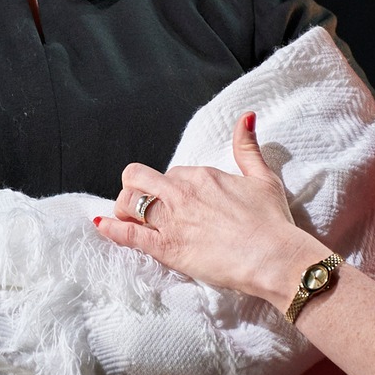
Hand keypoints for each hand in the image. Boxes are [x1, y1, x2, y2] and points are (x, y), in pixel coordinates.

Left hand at [98, 113, 323, 302]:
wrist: (274, 257)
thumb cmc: (272, 222)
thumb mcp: (263, 177)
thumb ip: (247, 147)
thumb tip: (245, 117)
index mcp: (201, 175)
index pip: (171, 172)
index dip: (171, 186)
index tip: (178, 200)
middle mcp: (181, 192)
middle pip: (137, 179)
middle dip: (135, 188)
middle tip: (142, 204)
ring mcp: (171, 220)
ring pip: (128, 202)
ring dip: (124, 208)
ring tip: (128, 218)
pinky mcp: (166, 247)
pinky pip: (127, 233)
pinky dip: (110, 229)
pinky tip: (101, 225)